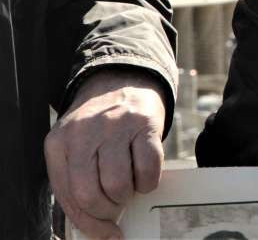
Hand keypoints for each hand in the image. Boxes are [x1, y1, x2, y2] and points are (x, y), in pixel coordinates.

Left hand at [45, 69, 166, 239]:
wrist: (122, 82)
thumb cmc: (98, 126)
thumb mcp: (75, 147)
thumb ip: (77, 181)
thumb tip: (96, 226)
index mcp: (58, 143)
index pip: (68, 196)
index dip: (89, 223)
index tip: (106, 233)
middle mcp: (83, 133)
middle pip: (91, 193)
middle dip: (108, 210)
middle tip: (117, 205)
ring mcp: (115, 126)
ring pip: (118, 183)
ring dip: (128, 194)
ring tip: (130, 185)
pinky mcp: (144, 123)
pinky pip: (148, 167)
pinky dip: (149, 181)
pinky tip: (144, 174)